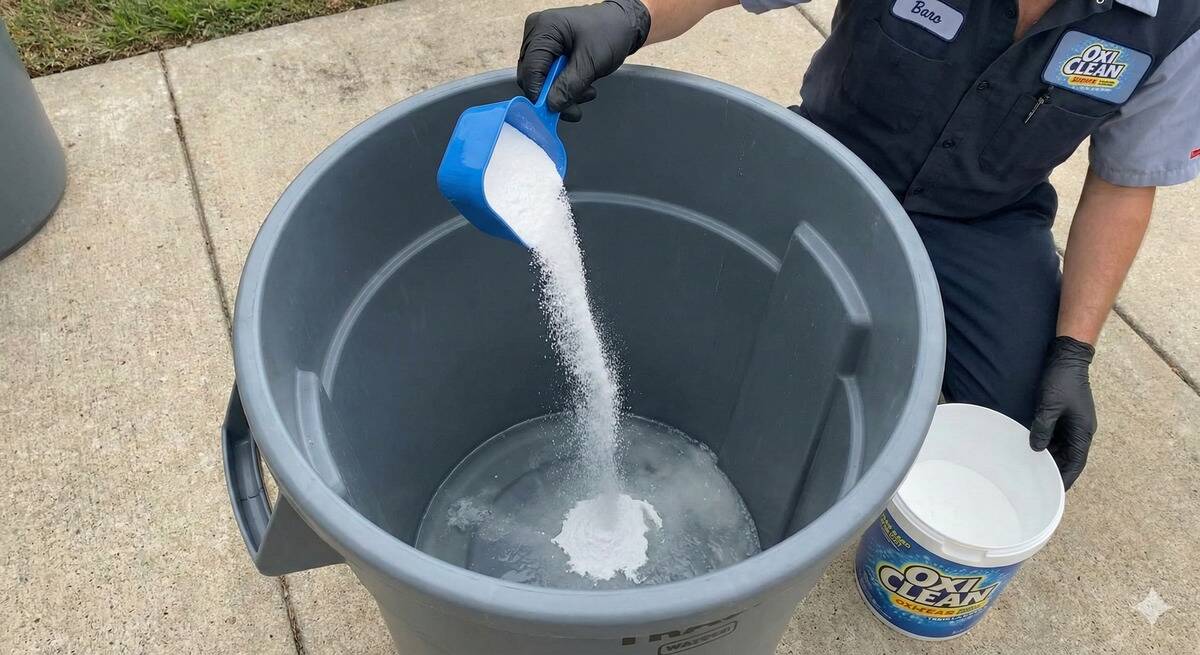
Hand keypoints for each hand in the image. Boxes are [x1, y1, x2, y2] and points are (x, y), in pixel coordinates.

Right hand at [518, 0, 650, 121]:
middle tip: (575, 108)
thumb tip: (551, 105)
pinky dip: (564, 86)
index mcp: (544, 28)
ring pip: (541, 80)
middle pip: (532, 75)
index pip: (530, 68)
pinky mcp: (549, 51)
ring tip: (587, 93)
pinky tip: (582, 87)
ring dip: (562, 93)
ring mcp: (541, 42)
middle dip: (553, 95)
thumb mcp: (592, 62)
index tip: (552, 111)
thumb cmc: (610, 32)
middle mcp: (537, 33)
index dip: (538, 93)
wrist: (623, 24)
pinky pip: (548, 76)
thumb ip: (570, 85)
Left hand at [1029, 336, 1097, 489]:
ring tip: (1032, 470)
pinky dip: (1046, 445)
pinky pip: (1056, 437)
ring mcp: (1073, 424)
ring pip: (1062, 448)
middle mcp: (1080, 431)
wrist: (1067, 358)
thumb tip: (1037, 449)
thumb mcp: (1050, 406)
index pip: (1076, 463)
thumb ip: (1043, 428)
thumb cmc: (1062, 381)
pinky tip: (1033, 450)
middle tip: (1039, 484)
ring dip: (1050, 458)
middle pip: (1069, 458)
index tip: (1055, 491)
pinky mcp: (1064, 416)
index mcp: (1082, 432)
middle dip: (1056, 471)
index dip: (1066, 478)